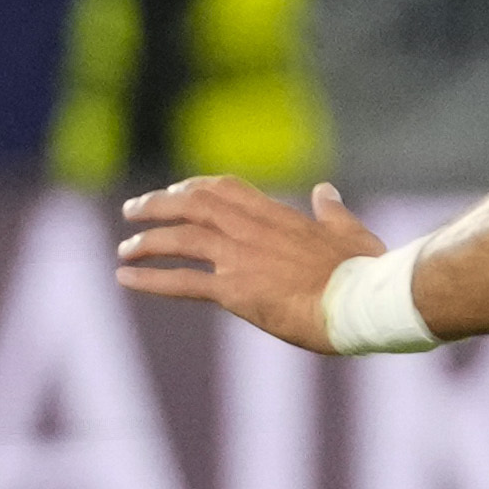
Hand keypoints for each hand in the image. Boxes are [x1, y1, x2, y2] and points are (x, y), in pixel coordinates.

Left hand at [116, 174, 384, 352]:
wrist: (362, 302)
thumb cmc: (364, 271)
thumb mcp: (350, 232)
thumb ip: (332, 210)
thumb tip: (326, 192)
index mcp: (278, 215)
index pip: (226, 188)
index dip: (195, 187)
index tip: (176, 191)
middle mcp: (251, 230)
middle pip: (192, 204)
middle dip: (157, 205)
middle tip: (132, 211)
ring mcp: (240, 258)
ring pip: (180, 237)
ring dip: (147, 240)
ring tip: (125, 249)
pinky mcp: (235, 291)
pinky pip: (182, 281)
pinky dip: (150, 278)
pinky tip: (125, 278)